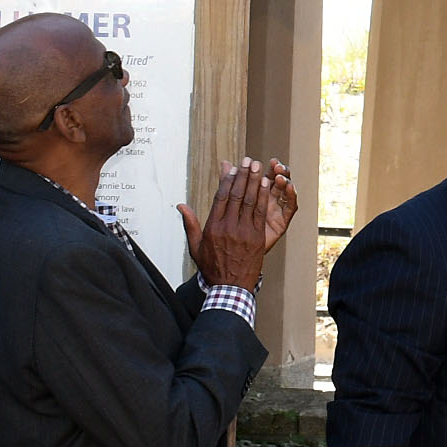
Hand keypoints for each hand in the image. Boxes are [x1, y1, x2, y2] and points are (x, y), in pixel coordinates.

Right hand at [178, 160, 268, 290]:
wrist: (230, 286)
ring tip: (258, 167)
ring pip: (250, 202)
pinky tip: (266, 184)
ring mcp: (244, 231)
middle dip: (243, 176)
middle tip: (248, 160)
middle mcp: (228, 227)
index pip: (220, 198)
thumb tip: (180, 205)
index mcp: (213, 228)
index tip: (231, 167)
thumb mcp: (195, 246)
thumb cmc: (212, 266)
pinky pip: (260, 213)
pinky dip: (263, 197)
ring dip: (255, 182)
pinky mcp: (257, 236)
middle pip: (236, 196)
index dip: (227, 180)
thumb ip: (190, 224)